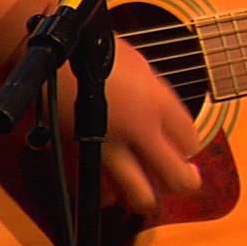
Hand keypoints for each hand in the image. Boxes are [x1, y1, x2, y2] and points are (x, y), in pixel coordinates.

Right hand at [57, 38, 201, 213]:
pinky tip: (115, 187)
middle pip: (177, 178)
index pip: (191, 141)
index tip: (185, 146)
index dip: (191, 147)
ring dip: (149, 194)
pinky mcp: (82, 155)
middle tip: (185, 178)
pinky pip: (103, 189)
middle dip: (185, 182)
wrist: (54, 53)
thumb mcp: (142, 67)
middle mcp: (139, 129)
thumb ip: (160, 98)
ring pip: (140, 195)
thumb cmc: (100, 50)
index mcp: (158, 102)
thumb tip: (169, 124)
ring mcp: (110, 146)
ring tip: (151, 188)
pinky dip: (111, 194)